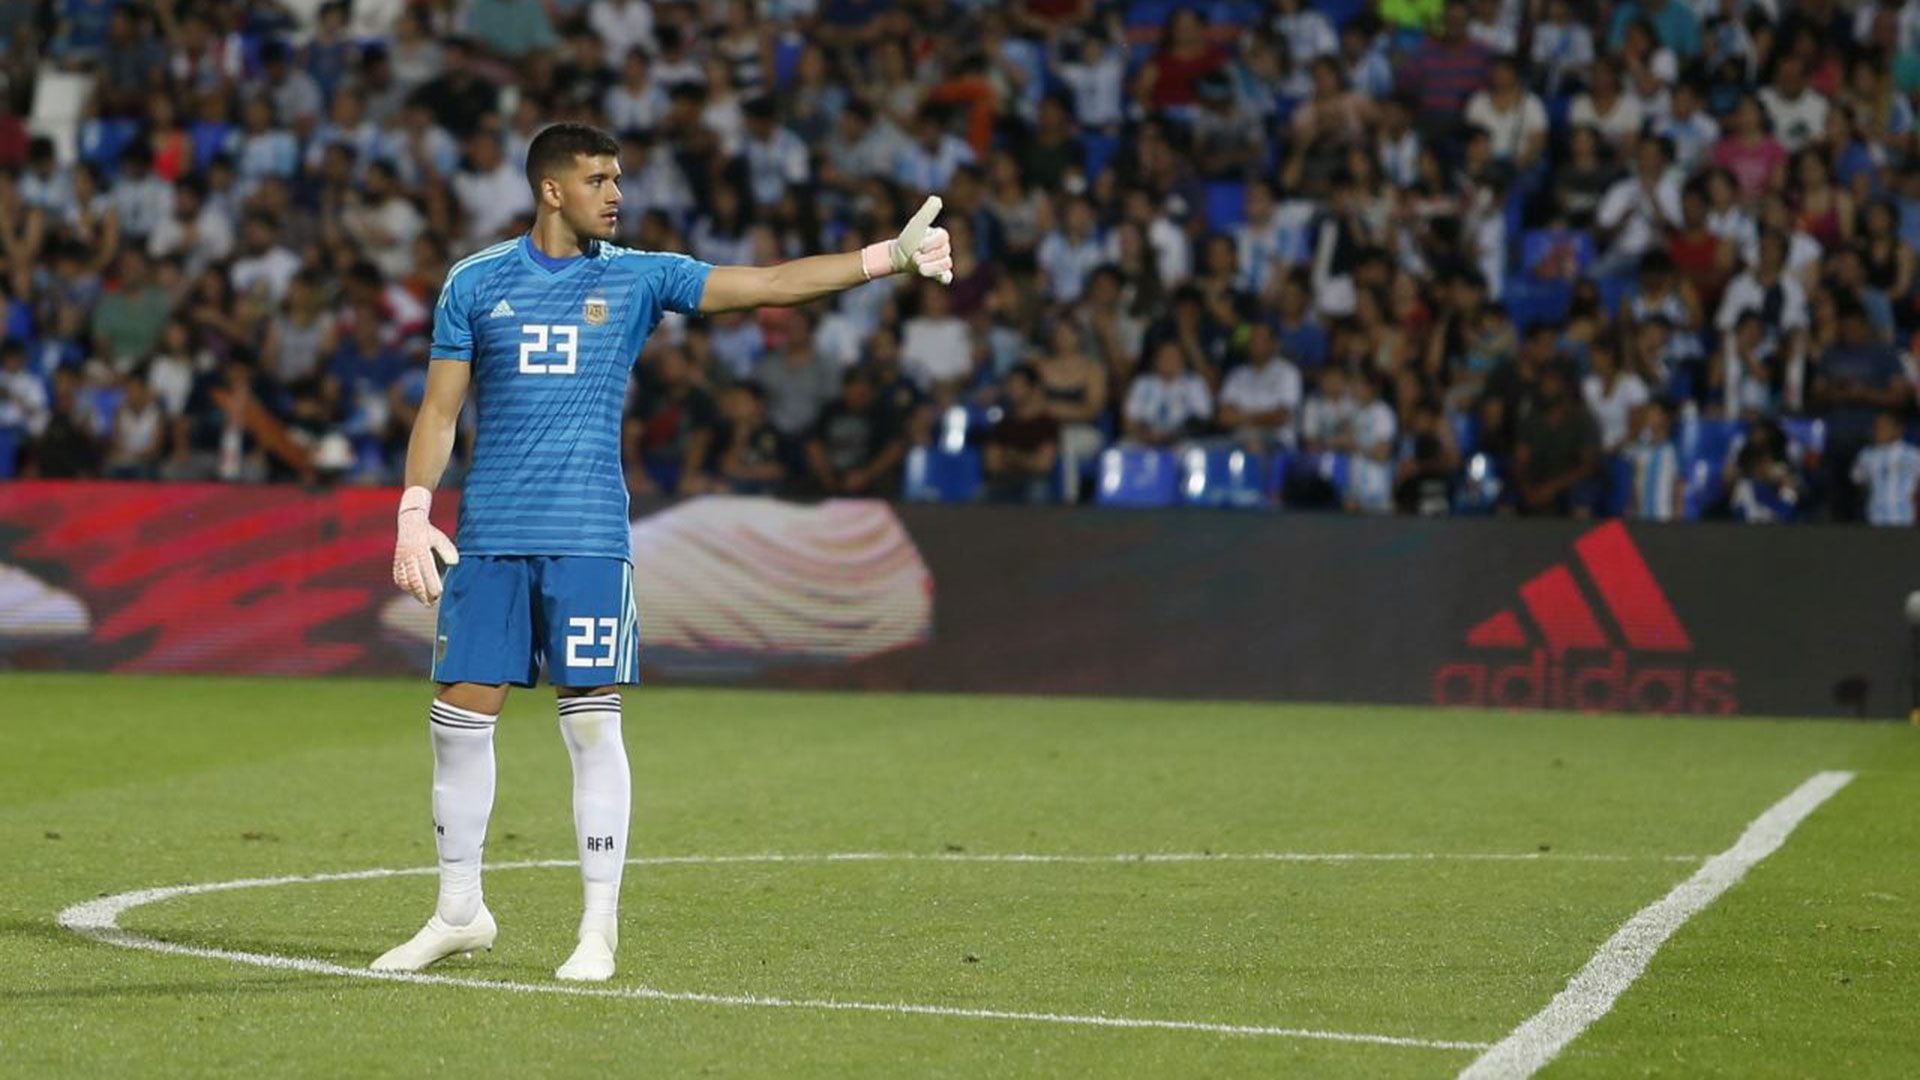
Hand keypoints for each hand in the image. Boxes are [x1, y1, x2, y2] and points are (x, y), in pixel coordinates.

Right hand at [392, 486, 458, 604]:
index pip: (426, 570)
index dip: (431, 583)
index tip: (439, 593)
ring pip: (405, 581)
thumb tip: (454, 563)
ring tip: (426, 601)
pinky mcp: (396, 563)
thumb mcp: (441, 538)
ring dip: (414, 593)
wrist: (410, 523)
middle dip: (422, 593)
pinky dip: (406, 588)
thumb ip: (447, 550)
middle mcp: (408, 556)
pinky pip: (399, 579)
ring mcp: (400, 560)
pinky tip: (414, 593)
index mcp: (420, 549)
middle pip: (414, 579)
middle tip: (432, 603)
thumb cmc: (430, 534)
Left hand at [862, 196, 952, 283]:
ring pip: (946, 264)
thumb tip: (936, 199)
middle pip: (945, 253)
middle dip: (928, 256)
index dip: (931, 243)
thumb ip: (927, 212)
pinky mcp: (938, 274)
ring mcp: (941, 261)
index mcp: (941, 235)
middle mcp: (944, 248)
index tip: (919, 245)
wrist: (898, 256)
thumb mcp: (917, 224)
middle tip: (915, 256)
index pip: (944, 238)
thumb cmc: (908, 238)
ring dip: (931, 266)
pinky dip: (945, 277)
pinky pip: (947, 277)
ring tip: (918, 266)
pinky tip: (943, 278)